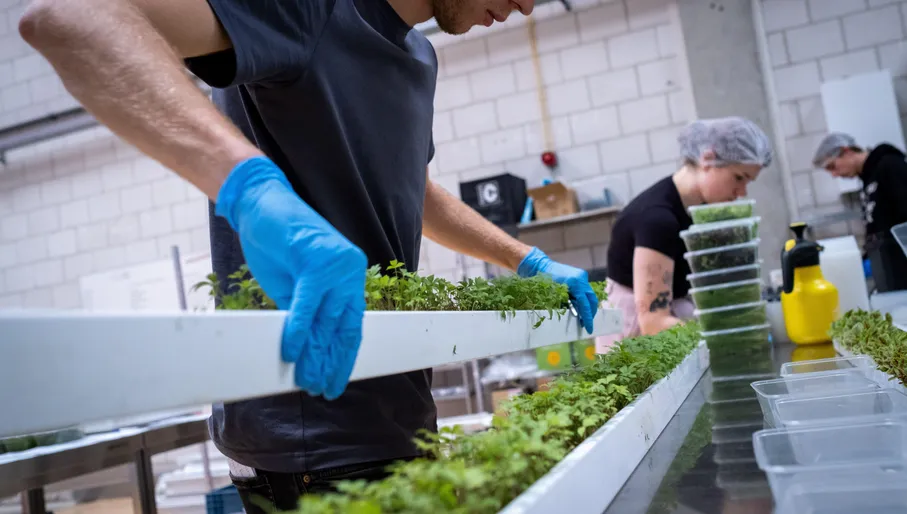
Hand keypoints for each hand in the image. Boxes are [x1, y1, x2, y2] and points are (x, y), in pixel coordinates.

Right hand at [216, 156, 366, 399]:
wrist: (261, 204)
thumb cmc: (277, 244)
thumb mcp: (294, 287)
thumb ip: (305, 314)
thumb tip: (304, 352)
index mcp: (349, 278)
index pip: (351, 327)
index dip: (343, 358)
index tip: (335, 382)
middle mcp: (350, 272)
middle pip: (341, 328)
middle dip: (329, 362)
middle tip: (320, 388)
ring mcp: (338, 266)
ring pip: (326, 321)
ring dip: (315, 354)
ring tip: (306, 380)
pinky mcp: (318, 261)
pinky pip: (309, 304)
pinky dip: (299, 329)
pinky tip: (291, 352)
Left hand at [517, 247, 597, 333]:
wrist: (542, 265)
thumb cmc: (544, 281)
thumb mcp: (555, 295)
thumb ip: (566, 305)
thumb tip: (575, 317)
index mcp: (576, 283)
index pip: (585, 304)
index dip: (587, 317)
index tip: (589, 328)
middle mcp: (582, 278)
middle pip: (592, 299)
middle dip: (591, 313)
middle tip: (586, 323)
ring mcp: (582, 275)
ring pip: (590, 295)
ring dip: (588, 306)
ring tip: (582, 317)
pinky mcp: (581, 275)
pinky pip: (585, 290)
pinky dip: (584, 299)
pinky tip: (579, 306)